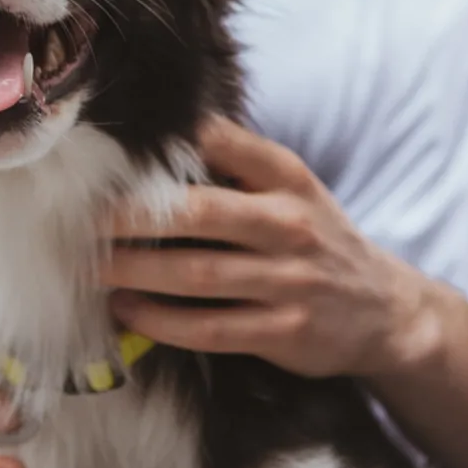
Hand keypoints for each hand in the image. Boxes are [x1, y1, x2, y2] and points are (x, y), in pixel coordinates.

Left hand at [103, 116, 442, 378]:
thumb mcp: (292, 189)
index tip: (109, 153)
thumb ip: (236, 163)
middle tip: (81, 220)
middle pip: (198, 213)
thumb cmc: (318, 239)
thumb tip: (156, 136)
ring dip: (134, 271)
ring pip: (197, 275)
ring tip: (91, 267)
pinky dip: (160, 321)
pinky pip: (210, 328)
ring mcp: (290, 280)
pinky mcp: (285, 331)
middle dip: (131, 217)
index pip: (222, 144)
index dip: (165, 144)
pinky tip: (126, 310)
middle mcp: (291, 224)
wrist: (385, 310)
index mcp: (288, 177)